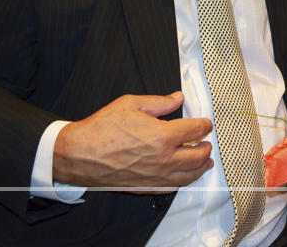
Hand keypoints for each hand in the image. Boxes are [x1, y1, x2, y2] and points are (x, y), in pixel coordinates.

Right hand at [53, 92, 213, 192]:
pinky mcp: (146, 187)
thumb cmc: (101, 130)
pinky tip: (184, 175)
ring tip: (205, 161)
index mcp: (163, 136)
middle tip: (206, 141)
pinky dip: (183, 181)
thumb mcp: (131, 104)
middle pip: (198, 155)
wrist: (79, 155)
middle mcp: (164, 159)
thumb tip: (177, 98)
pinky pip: (173, 187)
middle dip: (206, 146)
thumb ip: (160, 102)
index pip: (195, 130)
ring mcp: (156, 176)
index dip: (204, 125)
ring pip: (189, 175)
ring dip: (201, 166)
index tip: (205, 123)